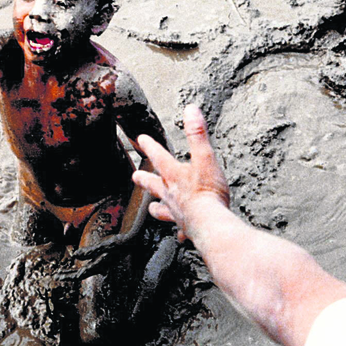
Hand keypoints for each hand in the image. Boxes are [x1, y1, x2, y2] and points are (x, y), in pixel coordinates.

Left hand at [59, 234, 131, 280]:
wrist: (133, 242)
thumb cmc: (120, 243)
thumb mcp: (106, 245)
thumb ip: (90, 251)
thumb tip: (74, 255)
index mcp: (98, 266)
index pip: (80, 274)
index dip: (69, 276)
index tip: (58, 277)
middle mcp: (98, 267)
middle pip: (80, 274)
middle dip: (68, 275)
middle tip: (55, 276)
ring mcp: (100, 264)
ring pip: (83, 270)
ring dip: (71, 271)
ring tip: (60, 272)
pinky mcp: (101, 259)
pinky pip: (87, 265)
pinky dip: (79, 265)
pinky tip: (75, 263)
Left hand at [131, 105, 230, 243]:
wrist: (210, 224)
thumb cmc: (208, 192)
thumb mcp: (205, 157)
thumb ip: (197, 133)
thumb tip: (191, 109)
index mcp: (174, 175)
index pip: (158, 156)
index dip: (150, 146)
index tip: (141, 139)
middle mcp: (171, 194)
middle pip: (153, 185)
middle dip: (144, 179)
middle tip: (135, 176)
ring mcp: (176, 212)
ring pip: (161, 209)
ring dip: (156, 208)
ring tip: (152, 209)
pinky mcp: (186, 227)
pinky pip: (181, 230)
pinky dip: (181, 232)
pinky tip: (181, 235)